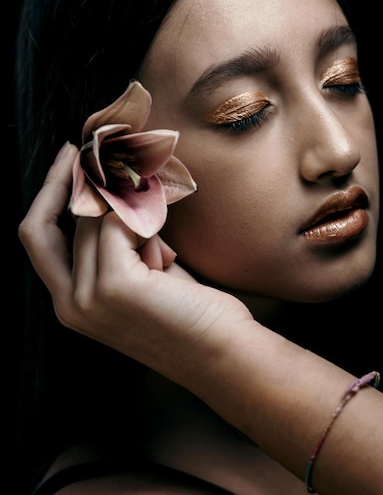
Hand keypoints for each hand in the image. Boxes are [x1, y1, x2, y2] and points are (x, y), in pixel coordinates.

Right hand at [18, 142, 251, 387]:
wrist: (223, 353)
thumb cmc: (189, 311)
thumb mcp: (142, 272)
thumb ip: (118, 238)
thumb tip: (111, 184)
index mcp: (70, 302)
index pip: (38, 233)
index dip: (50, 190)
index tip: (71, 154)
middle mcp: (69, 304)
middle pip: (66, 217)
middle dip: (86, 178)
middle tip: (112, 150)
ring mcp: (89, 298)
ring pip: (95, 216)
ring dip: (130, 204)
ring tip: (162, 219)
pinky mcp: (115, 285)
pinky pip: (121, 221)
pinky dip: (145, 215)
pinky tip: (167, 236)